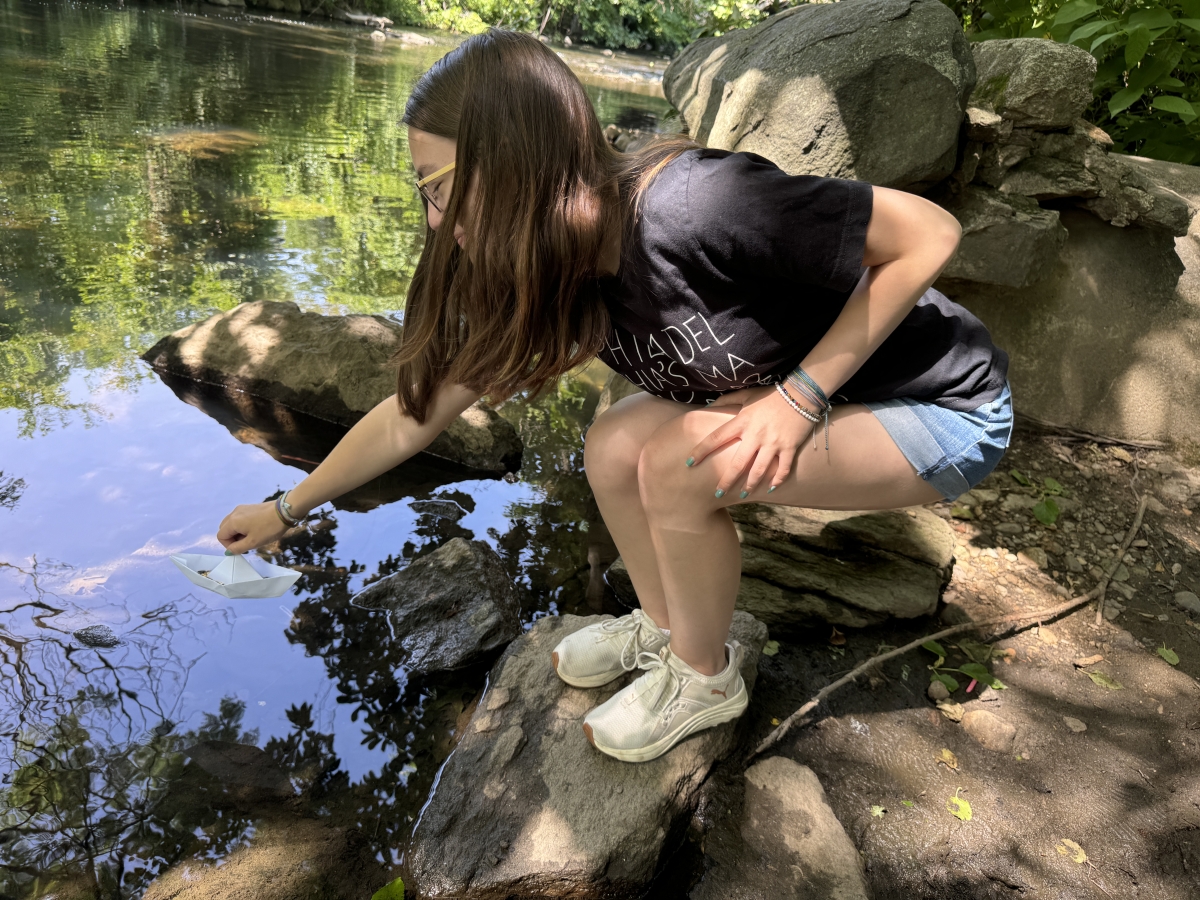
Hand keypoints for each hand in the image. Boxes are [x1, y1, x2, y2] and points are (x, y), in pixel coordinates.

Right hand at [217, 502, 288, 553]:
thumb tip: (228, 551)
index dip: (228, 545)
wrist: (285, 512)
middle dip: (232, 538)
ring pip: (232, 523)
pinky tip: (256, 529)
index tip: (241, 548)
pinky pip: (240, 519)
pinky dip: (243, 526)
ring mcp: (242, 508)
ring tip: (252, 537)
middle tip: (246, 543)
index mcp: (232, 521)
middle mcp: (234, 513)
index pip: (221, 536)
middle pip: (225, 528)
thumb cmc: (268, 529)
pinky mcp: (249, 507)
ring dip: (238, 533)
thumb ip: (237, 548)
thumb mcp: (252, 542)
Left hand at [687, 385, 815, 497]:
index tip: (690, 462)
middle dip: (726, 481)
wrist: (802, 392)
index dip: (701, 451)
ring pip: (759, 470)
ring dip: (750, 485)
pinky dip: (777, 480)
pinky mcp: (789, 447)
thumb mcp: (747, 395)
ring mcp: (773, 443)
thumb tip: (707, 406)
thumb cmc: (772, 394)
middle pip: (737, 463)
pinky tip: (771, 487)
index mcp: (742, 422)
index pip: (716, 438)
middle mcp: (756, 435)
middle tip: (718, 494)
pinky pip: (783, 468)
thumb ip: (726, 400)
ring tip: (742, 494)